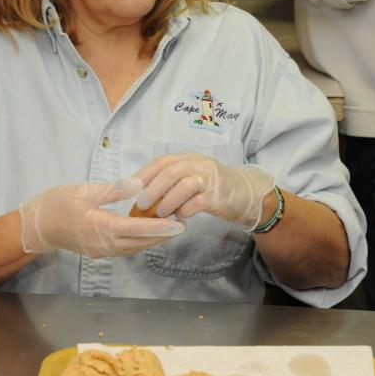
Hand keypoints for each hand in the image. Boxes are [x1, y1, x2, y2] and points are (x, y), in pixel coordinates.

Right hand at [19, 178, 185, 257]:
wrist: (36, 226)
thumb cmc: (58, 203)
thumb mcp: (85, 190)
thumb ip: (114, 189)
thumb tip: (139, 184)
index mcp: (99, 226)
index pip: (136, 228)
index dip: (159, 227)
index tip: (178, 224)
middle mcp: (102, 243)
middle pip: (139, 242)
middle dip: (162, 236)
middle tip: (183, 227)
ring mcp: (100, 251)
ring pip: (133, 248)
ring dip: (152, 241)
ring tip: (171, 231)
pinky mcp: (98, 251)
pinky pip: (124, 249)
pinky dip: (139, 242)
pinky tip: (148, 235)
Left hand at [134, 154, 274, 230]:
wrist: (244, 193)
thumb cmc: (210, 188)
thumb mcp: (190, 177)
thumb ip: (170, 182)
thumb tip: (142, 196)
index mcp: (187, 158)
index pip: (162, 162)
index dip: (144, 174)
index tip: (130, 187)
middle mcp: (198, 164)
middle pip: (171, 172)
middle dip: (153, 189)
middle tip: (141, 205)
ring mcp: (210, 179)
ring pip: (184, 185)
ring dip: (167, 201)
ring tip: (159, 213)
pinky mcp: (218, 196)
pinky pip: (197, 202)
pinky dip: (184, 211)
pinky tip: (180, 217)